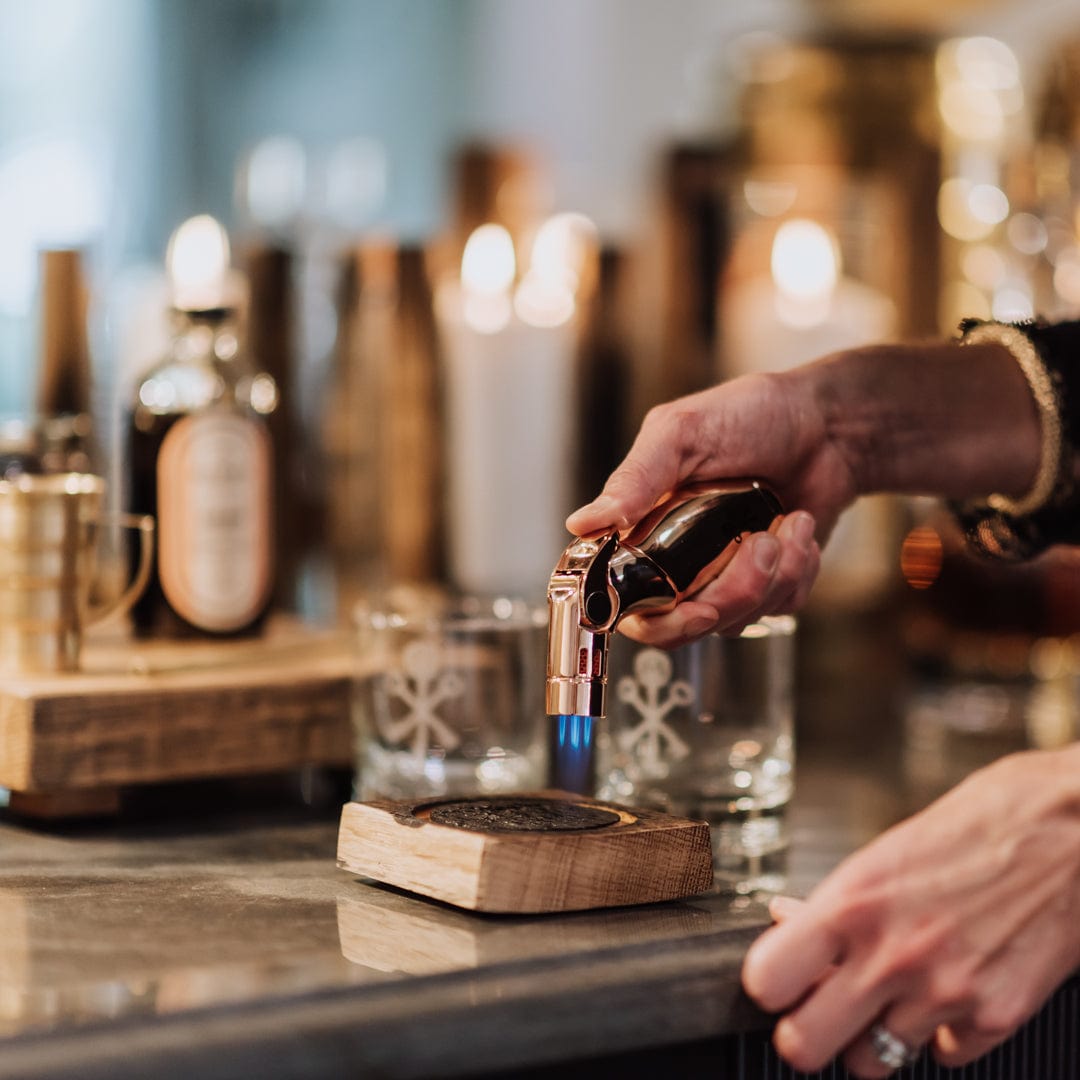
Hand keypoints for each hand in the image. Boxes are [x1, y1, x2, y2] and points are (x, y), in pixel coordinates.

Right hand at [566, 371, 848, 645]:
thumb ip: (635, 479)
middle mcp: (674, 560)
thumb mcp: (682, 434)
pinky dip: (797, 570)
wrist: (825, 424)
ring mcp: (720, 574)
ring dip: (772, 574)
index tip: (692, 606)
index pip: (623, 599)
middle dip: (729, 596)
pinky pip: (778, 606)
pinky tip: (798, 528)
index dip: (652, 617)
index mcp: (640, 527)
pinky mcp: (767, 582)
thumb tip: (582, 524)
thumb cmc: (748, 414)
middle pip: (681, 624)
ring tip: (785, 523)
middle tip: (759, 548)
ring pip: (734, 619)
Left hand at [742, 746, 1079, 1076]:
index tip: (775, 980)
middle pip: (804, 1044)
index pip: (769, 979)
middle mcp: (892, 954)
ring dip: (871, 1035)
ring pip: (870, 1061)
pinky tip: (947, 993)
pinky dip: (939, 1033)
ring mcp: (944, 992)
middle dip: (803, 1032)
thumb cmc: (986, 820)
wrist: (1075, 828)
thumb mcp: (889, 848)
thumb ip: (840, 899)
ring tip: (886, 996)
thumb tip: (791, 923)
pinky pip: (942, 1055)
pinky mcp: (997, 1016)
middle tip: (814, 1011)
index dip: (767, 985)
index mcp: (853, 901)